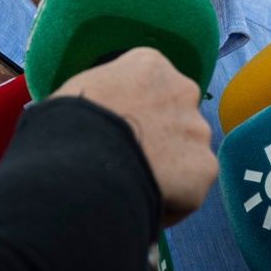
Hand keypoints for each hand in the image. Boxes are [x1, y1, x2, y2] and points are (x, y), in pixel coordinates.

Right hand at [53, 47, 216, 224]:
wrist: (82, 162)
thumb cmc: (66, 125)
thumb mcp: (79, 91)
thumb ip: (102, 96)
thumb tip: (93, 115)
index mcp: (150, 65)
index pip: (151, 86)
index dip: (134, 113)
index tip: (118, 133)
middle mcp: (182, 90)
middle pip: (176, 117)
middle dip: (159, 138)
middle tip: (129, 162)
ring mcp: (197, 130)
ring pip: (187, 154)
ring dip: (168, 170)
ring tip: (133, 188)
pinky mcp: (204, 168)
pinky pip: (191, 190)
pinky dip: (172, 201)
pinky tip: (143, 205)